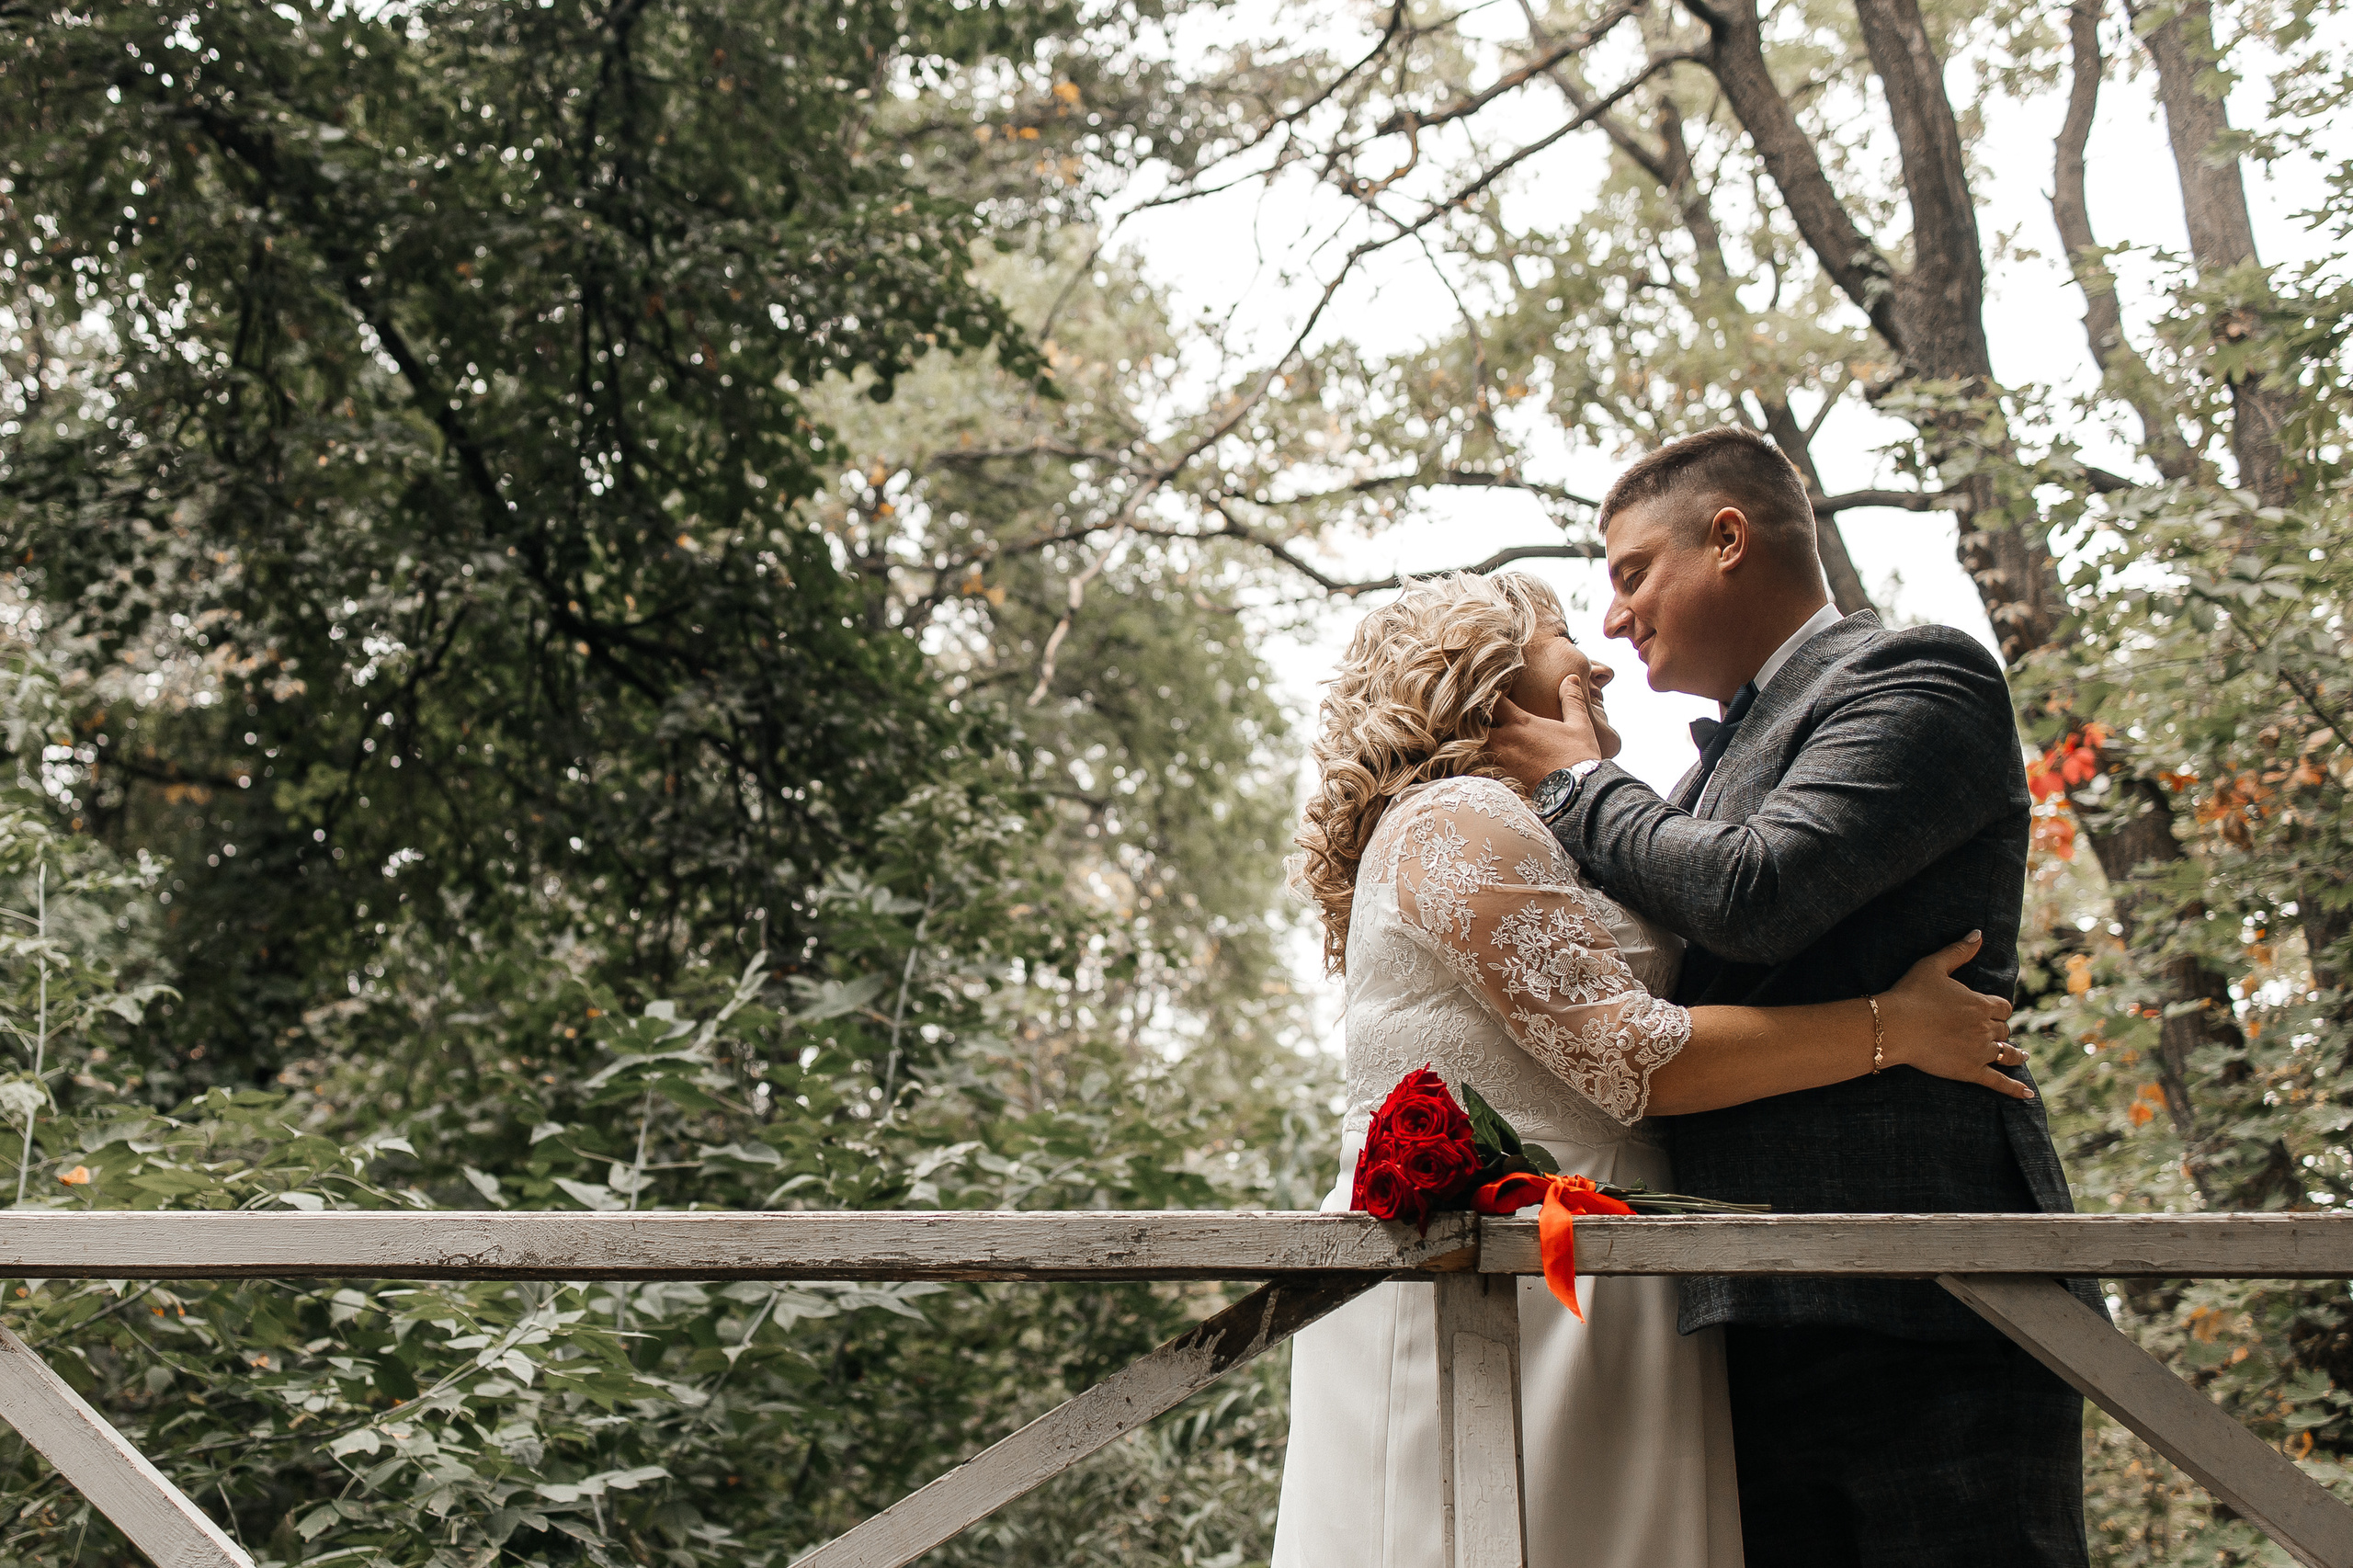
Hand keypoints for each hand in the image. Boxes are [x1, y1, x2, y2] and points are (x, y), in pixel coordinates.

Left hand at [1487, 673, 1605, 786]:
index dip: (1491, 695)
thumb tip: (1571, 678)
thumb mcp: (1580, 725)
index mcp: (1521, 722)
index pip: (1494, 700)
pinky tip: (1487, 762)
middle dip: (1477, 719)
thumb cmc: (1578, 757)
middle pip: (1476, 723)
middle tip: (1481, 717)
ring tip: (1481, 739)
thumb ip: (1572, 699)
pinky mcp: (1500, 780)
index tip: (1494, 694)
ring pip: (1475, 746)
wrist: (1576, 794)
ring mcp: (1500, 761)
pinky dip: (1480, 762)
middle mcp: (1505, 740)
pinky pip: (1481, 767)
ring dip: (1476, 741)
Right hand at [1876, 932, 2032, 1100]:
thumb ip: (1959, 950)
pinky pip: (1999, 1082)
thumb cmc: (1911, 994)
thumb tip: (1978, 933)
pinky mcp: (1970, 1071)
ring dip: (2016, 1053)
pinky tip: (2028, 1096)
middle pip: (2004, 1030)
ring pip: (2007, 1053)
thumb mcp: (1933, 965)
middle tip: (1993, 1033)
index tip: (1992, 1011)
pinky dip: (2015, 1089)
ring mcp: (1980, 1052)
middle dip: (1999, 1030)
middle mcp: (1986, 1028)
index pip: (2003, 1007)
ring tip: (2022, 1055)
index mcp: (1981, 1004)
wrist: (1894, 1026)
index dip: (1999, 1009)